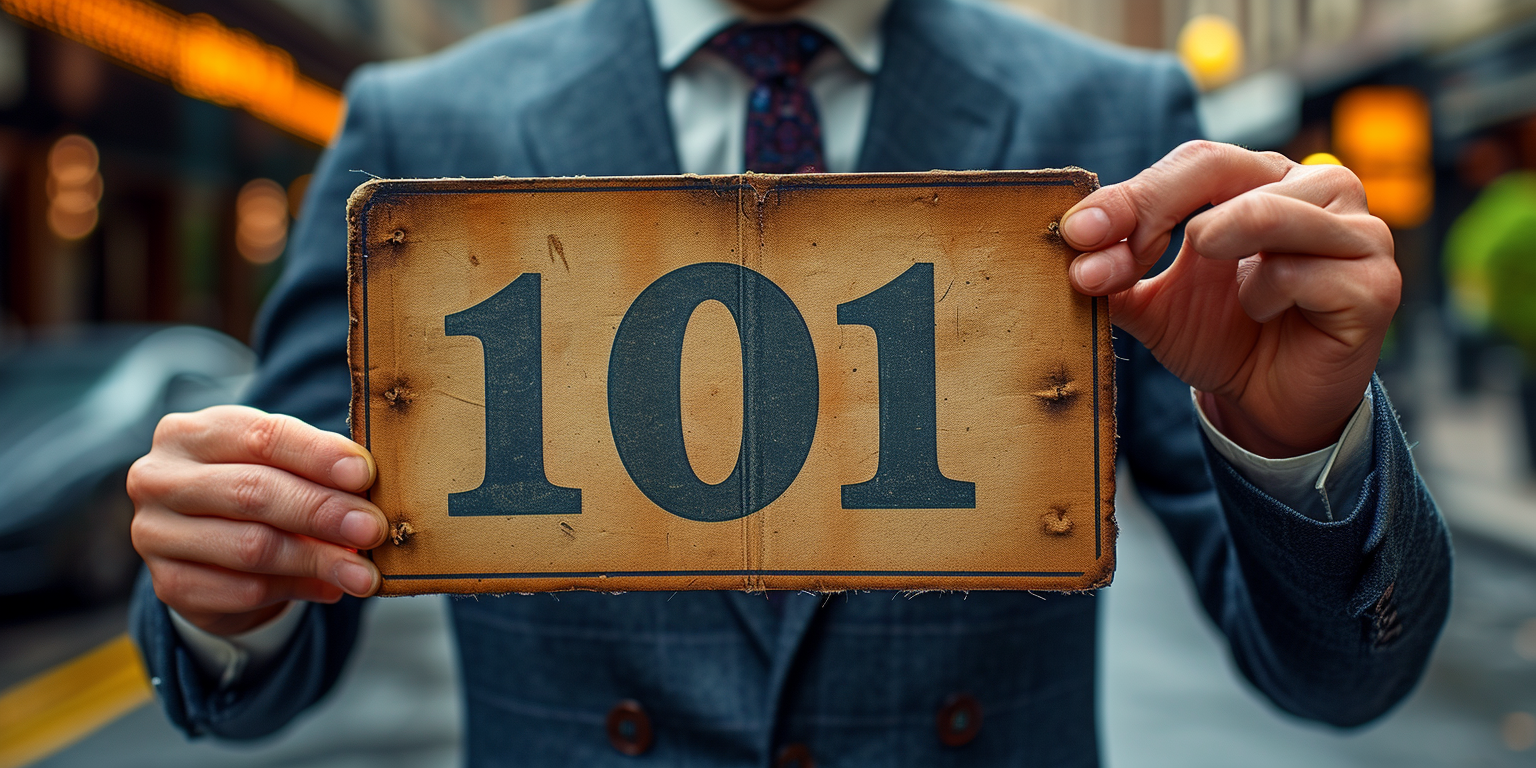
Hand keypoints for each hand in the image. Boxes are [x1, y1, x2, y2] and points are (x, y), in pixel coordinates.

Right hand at [128, 406, 386, 635]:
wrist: (207, 546)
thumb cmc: (255, 486)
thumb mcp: (278, 463)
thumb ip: (315, 467)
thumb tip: (366, 486)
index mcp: (189, 433)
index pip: (260, 436)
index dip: (316, 455)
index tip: (364, 474)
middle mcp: (160, 479)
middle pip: (253, 492)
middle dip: (322, 511)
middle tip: (372, 527)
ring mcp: (155, 534)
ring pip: (251, 548)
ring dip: (317, 559)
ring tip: (363, 571)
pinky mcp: (169, 584)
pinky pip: (244, 590)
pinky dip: (296, 589)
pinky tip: (330, 587)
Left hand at [1061, 141, 1398, 457]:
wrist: (1272, 405)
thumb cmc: (1222, 337)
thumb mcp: (1153, 303)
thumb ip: (1116, 273)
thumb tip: (1071, 250)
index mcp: (1264, 178)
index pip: (1195, 163)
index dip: (1133, 195)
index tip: (1076, 234)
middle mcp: (1318, 188)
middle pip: (1223, 171)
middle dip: (1150, 217)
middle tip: (1102, 265)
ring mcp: (1357, 230)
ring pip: (1266, 213)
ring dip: (1217, 255)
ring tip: (1224, 295)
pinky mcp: (1375, 282)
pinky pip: (1301, 272)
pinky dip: (1266, 298)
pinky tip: (1266, 316)